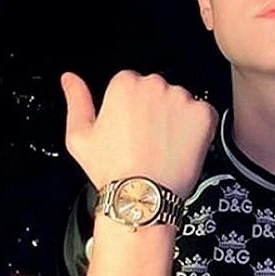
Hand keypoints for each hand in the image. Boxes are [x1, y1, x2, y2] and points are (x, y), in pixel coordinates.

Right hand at [60, 70, 217, 197]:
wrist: (143, 196)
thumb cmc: (112, 170)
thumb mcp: (79, 135)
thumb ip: (76, 100)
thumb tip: (69, 79)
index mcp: (125, 84)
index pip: (132, 84)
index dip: (131, 109)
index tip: (131, 128)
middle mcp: (155, 85)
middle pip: (158, 91)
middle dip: (155, 111)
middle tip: (147, 140)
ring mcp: (182, 99)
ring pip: (181, 103)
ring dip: (177, 119)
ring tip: (163, 147)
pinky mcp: (203, 115)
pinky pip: (205, 115)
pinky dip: (198, 129)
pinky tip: (181, 148)